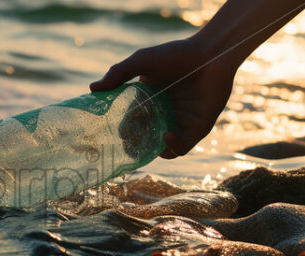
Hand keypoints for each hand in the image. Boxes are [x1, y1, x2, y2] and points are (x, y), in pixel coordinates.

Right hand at [90, 38, 237, 158]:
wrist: (211, 55)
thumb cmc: (177, 55)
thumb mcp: (143, 61)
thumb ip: (118, 73)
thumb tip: (92, 89)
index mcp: (148, 101)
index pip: (130, 122)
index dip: (121, 130)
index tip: (112, 132)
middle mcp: (163, 114)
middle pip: (144, 139)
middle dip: (134, 146)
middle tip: (125, 147)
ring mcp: (179, 123)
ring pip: (161, 148)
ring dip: (151, 151)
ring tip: (144, 144)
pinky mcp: (196, 129)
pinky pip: (182, 147)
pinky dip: (173, 146)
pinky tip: (167, 135)